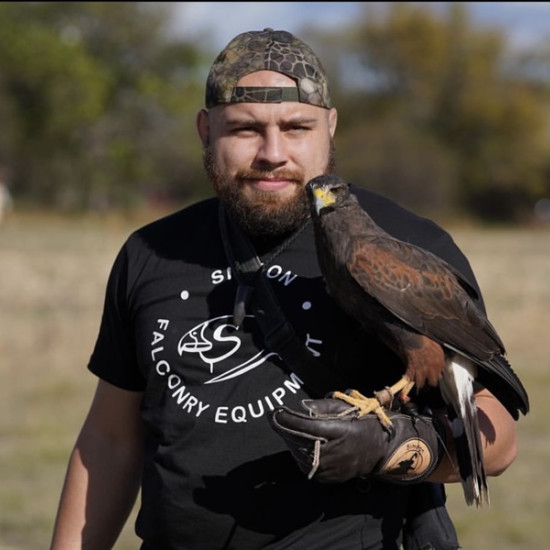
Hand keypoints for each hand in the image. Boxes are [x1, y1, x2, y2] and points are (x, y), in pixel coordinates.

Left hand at [268, 398, 445, 483]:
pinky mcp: (326, 478)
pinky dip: (298, 451)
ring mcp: (328, 470)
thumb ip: (323, 406)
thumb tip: (301, 407)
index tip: (273, 412)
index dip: (286, 419)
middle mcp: (332, 454)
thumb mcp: (347, 408)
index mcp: (339, 433)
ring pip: (298, 453)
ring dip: (290, 439)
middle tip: (277, 417)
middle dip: (284, 428)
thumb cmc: (364, 424)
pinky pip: (304, 463)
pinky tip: (299, 440)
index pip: (305, 426)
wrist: (380, 451)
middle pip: (297, 441)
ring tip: (288, 426)